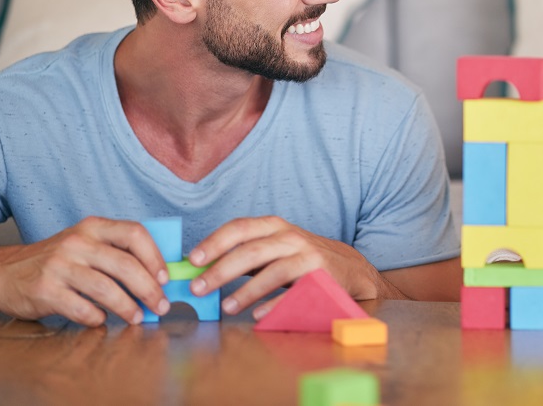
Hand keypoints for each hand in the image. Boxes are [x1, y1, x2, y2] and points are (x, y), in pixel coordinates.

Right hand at [0, 216, 168, 326]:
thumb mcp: (83, 244)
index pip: (134, 234)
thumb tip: (156, 274)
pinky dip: (96, 317)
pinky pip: (81, 308)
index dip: (155, 257)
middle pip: (125, 265)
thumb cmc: (53, 262)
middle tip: (160, 306)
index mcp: (92, 227)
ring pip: (106, 288)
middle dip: (149, 289)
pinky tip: (101, 320)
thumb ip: (114, 252)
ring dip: (128, 307)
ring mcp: (60, 266)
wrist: (2, 274)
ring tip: (137, 318)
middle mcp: (77, 242)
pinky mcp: (45, 290)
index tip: (165, 278)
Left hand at [186, 216, 385, 318]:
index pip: (240, 228)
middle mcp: (291, 237)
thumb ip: (244, 255)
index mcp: (274, 226)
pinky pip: (295, 294)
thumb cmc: (301, 258)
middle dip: (221, 270)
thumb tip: (202, 269)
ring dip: (246, 291)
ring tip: (226, 307)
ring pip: (273, 272)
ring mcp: (309, 257)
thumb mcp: (274, 248)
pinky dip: (275, 305)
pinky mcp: (322, 278)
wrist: (350, 268)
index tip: (192, 259)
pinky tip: (258, 316)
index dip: (214, 242)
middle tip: (198, 288)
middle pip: (252, 251)